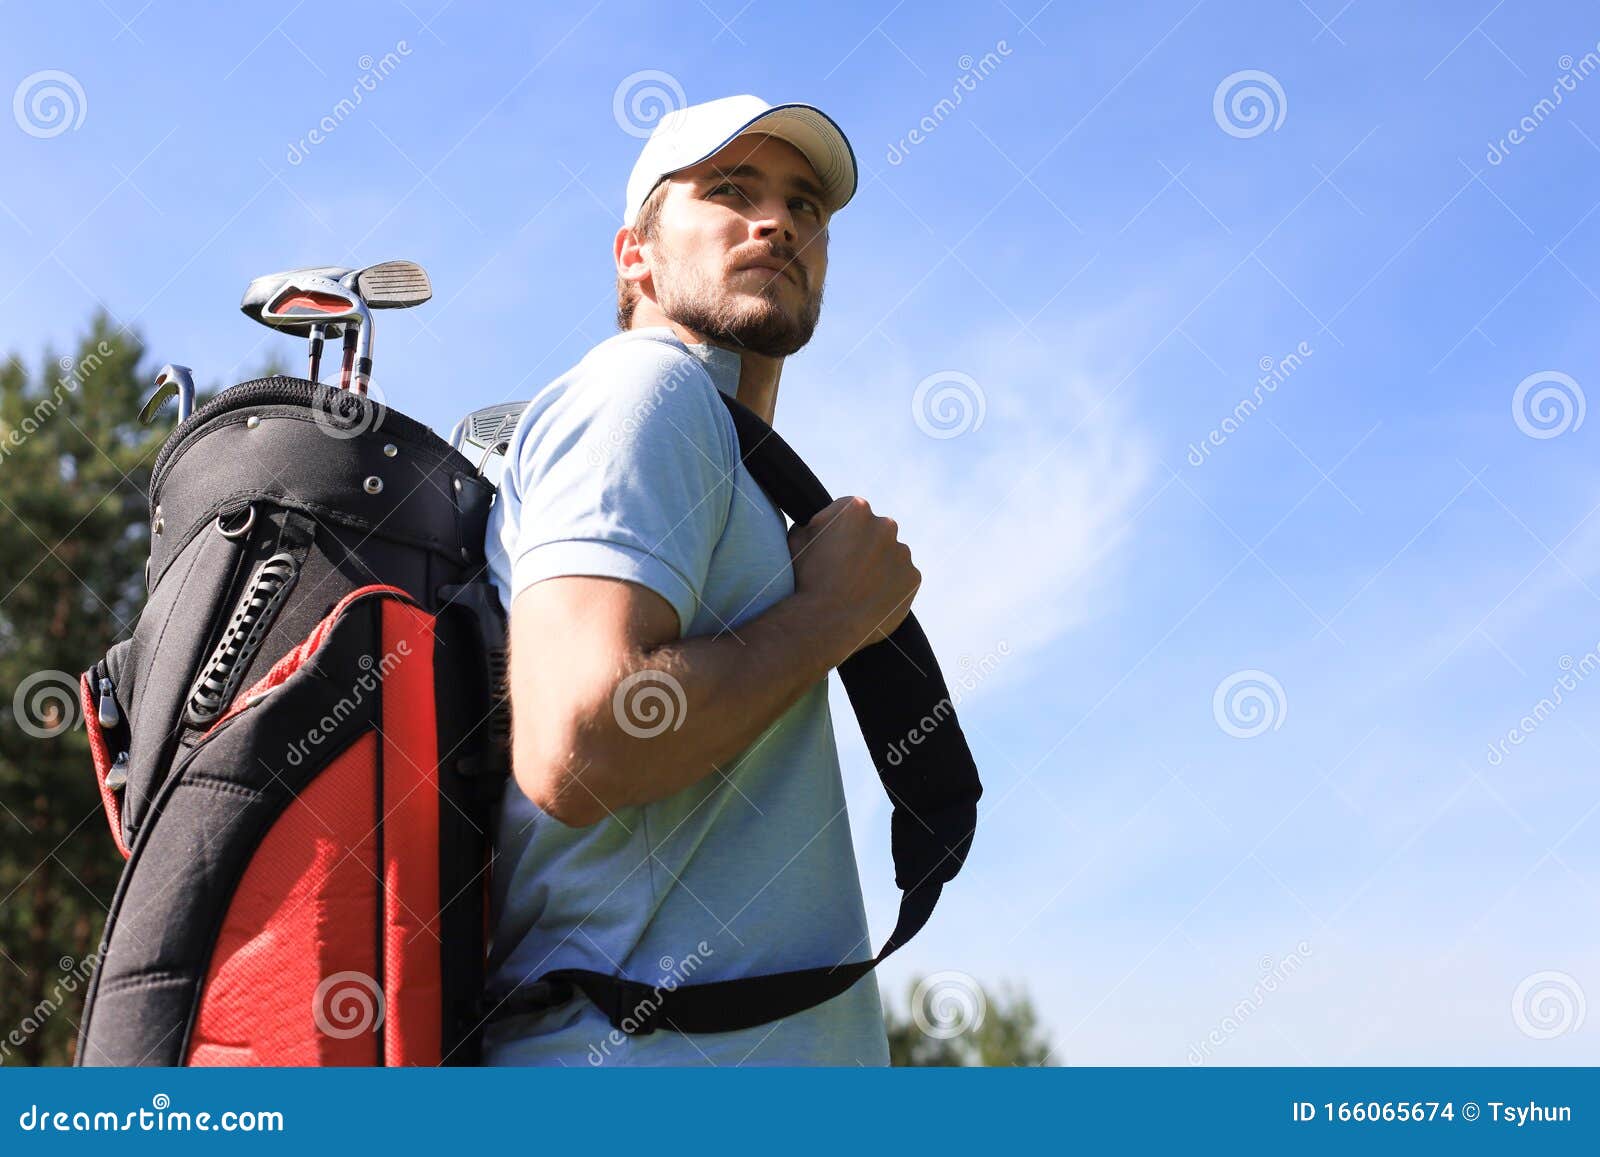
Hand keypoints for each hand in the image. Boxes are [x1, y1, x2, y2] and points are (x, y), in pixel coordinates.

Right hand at [787, 496, 919, 664]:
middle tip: (846, 571)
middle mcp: (885, 525)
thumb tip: (817, 523)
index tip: (831, 551)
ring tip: (857, 589)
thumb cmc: (806, 580)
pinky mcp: (913, 578)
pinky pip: (902, 579)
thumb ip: (813, 523)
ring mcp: (902, 552)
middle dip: (864, 546)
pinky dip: (890, 587)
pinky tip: (870, 600)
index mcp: (856, 508)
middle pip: (875, 532)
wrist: (826, 623)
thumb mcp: (797, 540)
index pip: (851, 513)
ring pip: (891, 556)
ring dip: (878, 567)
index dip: (838, 533)